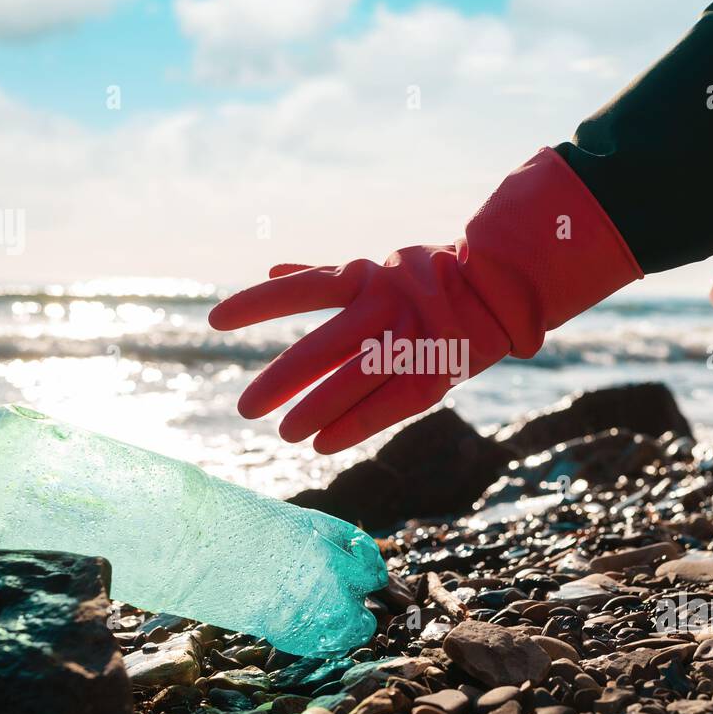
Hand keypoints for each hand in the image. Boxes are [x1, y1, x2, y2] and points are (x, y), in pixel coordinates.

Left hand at [208, 149, 642, 452]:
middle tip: (244, 407)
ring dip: (315, 410)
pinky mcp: (434, 375)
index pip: (303, 290)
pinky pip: (387, 406)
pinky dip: (352, 426)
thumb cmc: (423, 281)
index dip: (259, 305)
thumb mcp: (374, 270)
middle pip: (323, 347)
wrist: (497, 290)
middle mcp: (386, 307)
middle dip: (281, 380)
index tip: (214, 321)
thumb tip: (272, 270)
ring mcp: (412, 342)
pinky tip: (320, 444)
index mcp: (367, 278)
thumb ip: (323, 275)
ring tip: (283, 433)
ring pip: (354, 381)